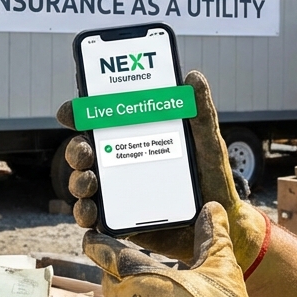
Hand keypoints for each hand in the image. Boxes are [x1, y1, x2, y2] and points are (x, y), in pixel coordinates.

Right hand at [55, 70, 270, 271]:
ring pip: (85, 183)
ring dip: (77, 181)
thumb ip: (200, 112)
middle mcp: (123, 161)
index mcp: (137, 138)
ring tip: (89, 182)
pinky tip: (91, 212)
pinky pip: (96, 217)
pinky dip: (86, 214)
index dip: (80, 113)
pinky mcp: (123, 219)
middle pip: (86, 152)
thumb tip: (193, 76)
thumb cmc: (214, 176)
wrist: (225, 220)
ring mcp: (120, 191)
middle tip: (85, 151)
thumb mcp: (207, 141)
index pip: (101, 122)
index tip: (72, 111)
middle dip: (76, 150)